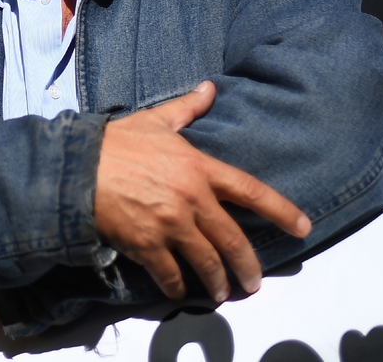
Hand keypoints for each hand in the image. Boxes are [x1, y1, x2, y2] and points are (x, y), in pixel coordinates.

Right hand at [94, 81, 310, 303]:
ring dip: (218, 283)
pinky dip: (177, 287)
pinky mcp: (148, 245)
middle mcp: (192, 199)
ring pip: (207, 263)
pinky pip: (170, 275)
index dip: (281, 210)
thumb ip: (187, 108)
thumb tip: (209, 88)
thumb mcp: (156, 120)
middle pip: (233, 239)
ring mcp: (171, 225)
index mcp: (199, 167)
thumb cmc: (118, 141)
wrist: (79, 167)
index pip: (250, 190)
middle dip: (248, 266)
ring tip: (223, 293)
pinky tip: (179, 292)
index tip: (303, 226)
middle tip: (254, 283)